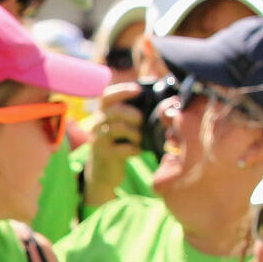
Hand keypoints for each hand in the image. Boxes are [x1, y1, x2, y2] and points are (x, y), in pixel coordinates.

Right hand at [82, 83, 145, 206]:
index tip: (138, 90)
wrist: (103, 171)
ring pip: (116, 128)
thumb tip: (164, 102)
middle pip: (113, 111)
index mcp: (103, 114)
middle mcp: (98, 124)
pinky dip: (134, 149)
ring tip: (139, 138)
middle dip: (132, 113)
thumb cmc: (119, 145)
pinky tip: (137, 151)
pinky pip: (121, 148)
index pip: (107, 95)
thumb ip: (134, 114)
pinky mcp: (104, 154)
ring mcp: (99, 139)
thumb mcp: (122, 127)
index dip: (122, 90)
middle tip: (141, 120)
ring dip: (134, 132)